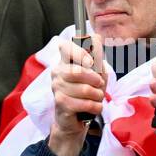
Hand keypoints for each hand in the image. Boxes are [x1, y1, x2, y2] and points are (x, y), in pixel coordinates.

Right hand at [48, 32, 109, 155]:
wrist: (76, 120)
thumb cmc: (87, 94)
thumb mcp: (97, 74)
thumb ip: (97, 57)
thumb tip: (96, 35)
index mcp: (65, 62)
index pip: (66, 47)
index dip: (80, 52)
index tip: (90, 61)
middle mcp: (57, 72)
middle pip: (79, 71)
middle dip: (96, 80)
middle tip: (99, 86)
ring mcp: (57, 88)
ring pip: (86, 90)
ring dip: (97, 97)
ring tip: (94, 99)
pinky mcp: (61, 103)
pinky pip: (87, 104)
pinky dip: (96, 107)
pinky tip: (92, 108)